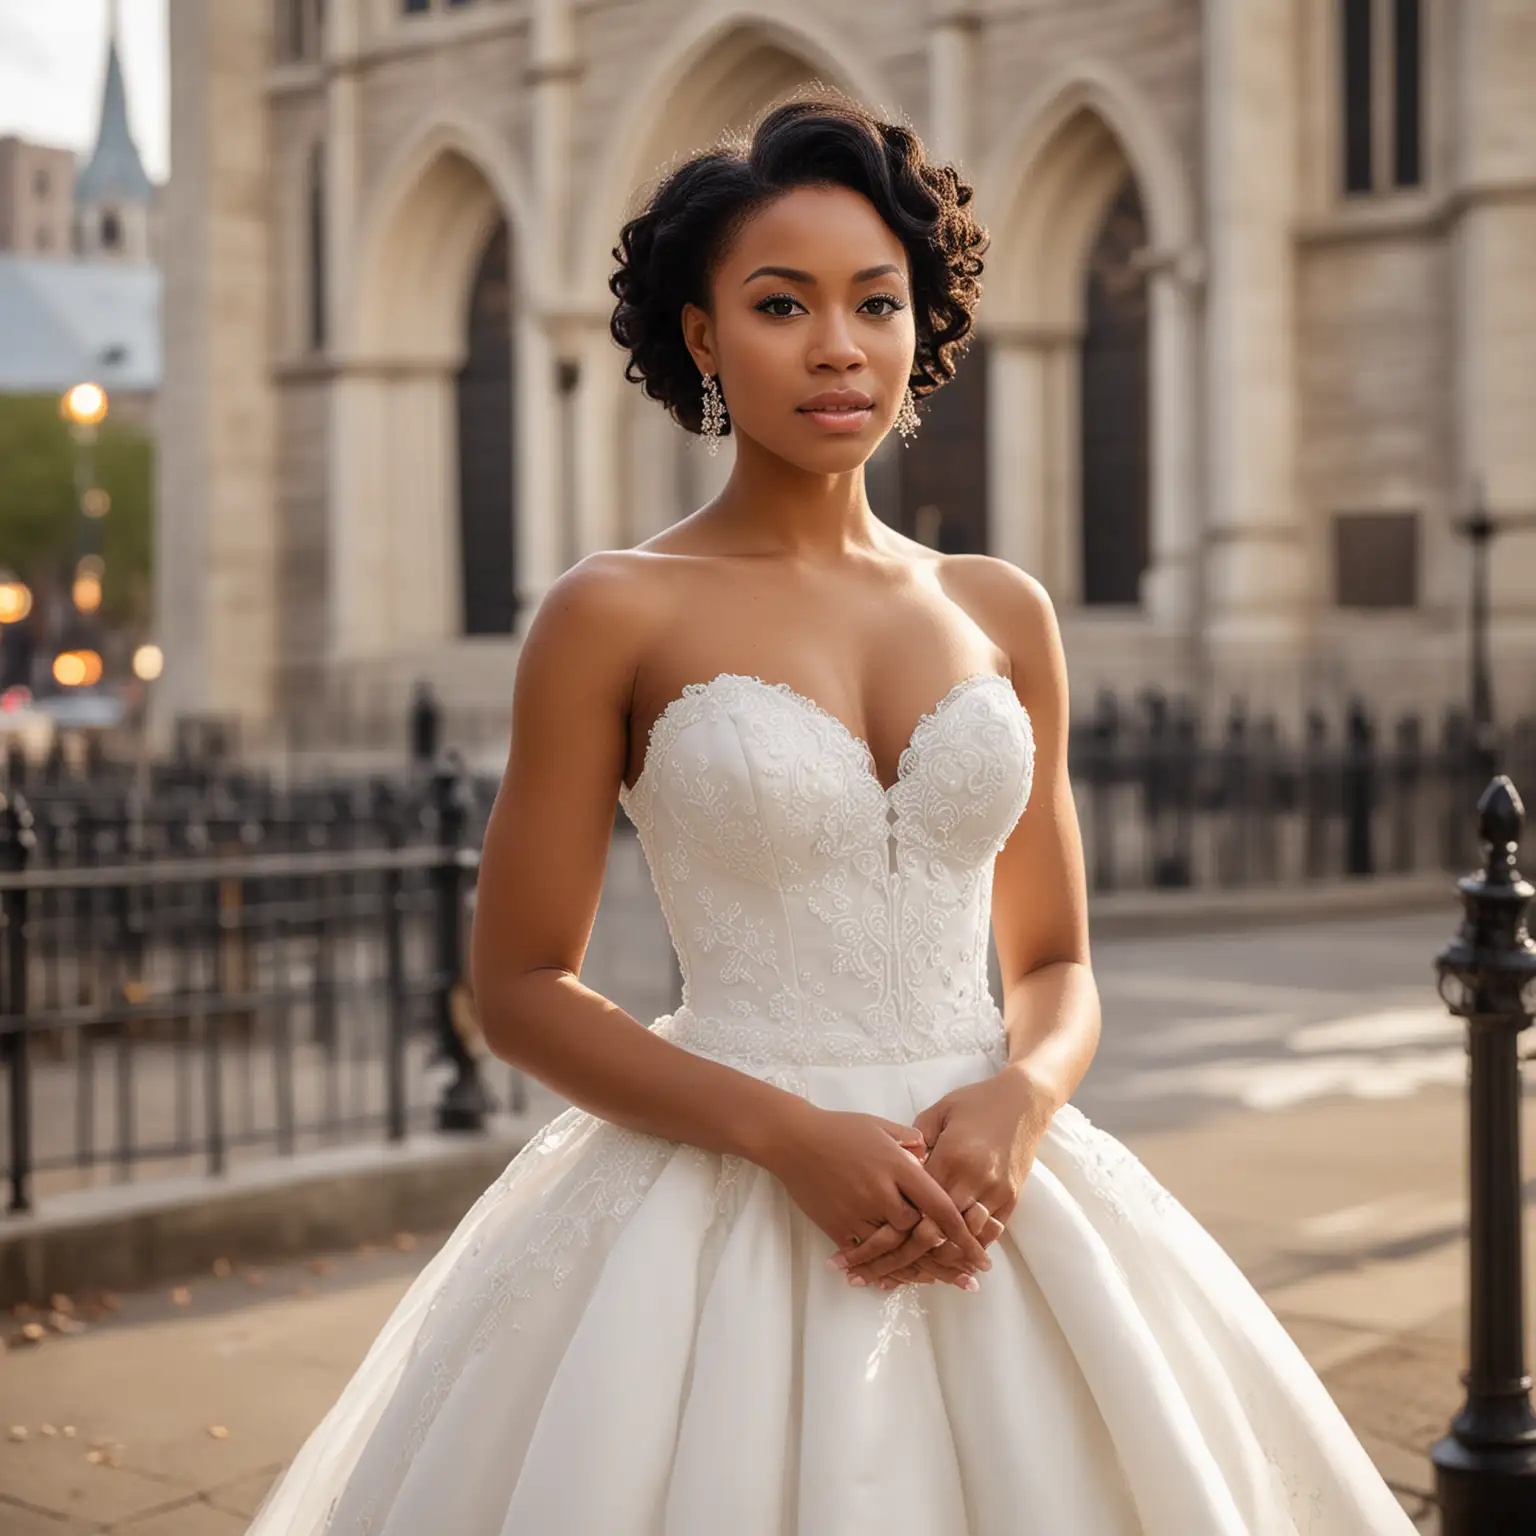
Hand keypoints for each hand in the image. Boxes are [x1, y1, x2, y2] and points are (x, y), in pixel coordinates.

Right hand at [759, 1100, 992, 1277]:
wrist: (793, 1139)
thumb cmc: (840, 1128)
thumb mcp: (880, 1126)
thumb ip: (910, 1139)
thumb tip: (929, 1152)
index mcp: (898, 1166)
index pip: (939, 1205)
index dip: (964, 1233)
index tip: (981, 1255)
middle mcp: (882, 1192)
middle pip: (921, 1233)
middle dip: (948, 1259)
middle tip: (969, 1279)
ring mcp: (859, 1212)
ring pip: (895, 1248)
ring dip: (919, 1270)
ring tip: (941, 1284)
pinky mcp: (838, 1226)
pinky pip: (864, 1255)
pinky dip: (880, 1269)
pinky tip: (894, 1282)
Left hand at [829, 1068, 1051, 1289]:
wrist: (1025, 1101)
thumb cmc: (975, 1102)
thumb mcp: (939, 1112)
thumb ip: (915, 1140)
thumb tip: (896, 1166)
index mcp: (950, 1157)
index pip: (918, 1204)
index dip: (894, 1228)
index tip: (871, 1246)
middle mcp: (973, 1180)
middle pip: (937, 1230)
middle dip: (908, 1256)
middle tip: (878, 1273)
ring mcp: (995, 1192)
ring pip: (964, 1239)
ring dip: (939, 1261)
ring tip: (910, 1277)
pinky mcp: (1012, 1199)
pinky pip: (989, 1234)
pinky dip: (969, 1251)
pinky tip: (951, 1267)